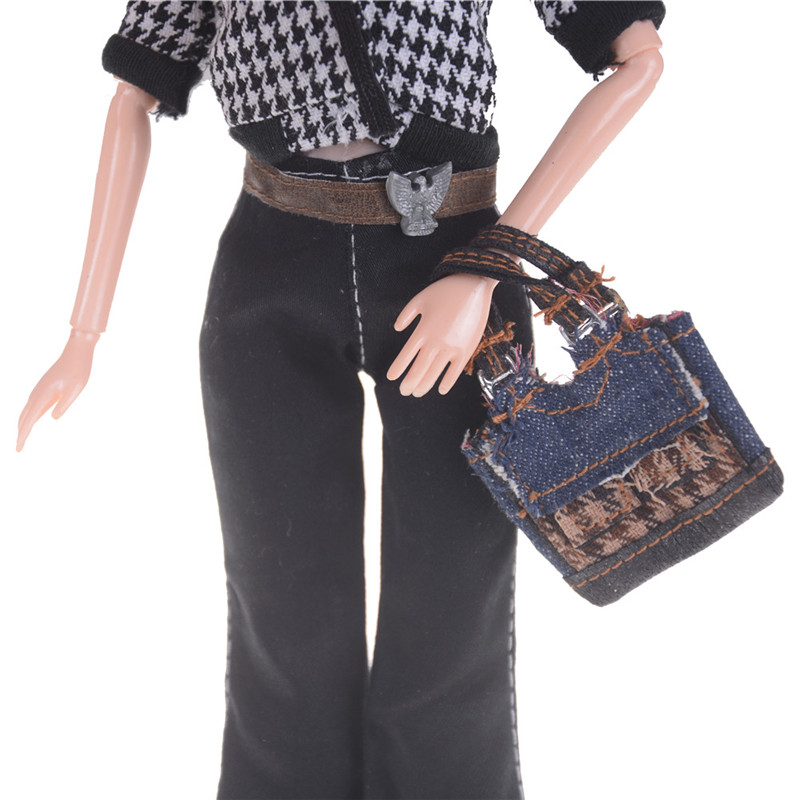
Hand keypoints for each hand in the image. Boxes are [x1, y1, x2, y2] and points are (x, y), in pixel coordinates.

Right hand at [17, 330, 99, 450]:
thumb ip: (64, 404)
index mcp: (43, 395)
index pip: (29, 421)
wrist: (76, 353)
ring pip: (26, 411)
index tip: (18, 449)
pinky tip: (30, 422)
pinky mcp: (43, 388)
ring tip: (22, 439)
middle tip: (18, 449)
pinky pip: (32, 405)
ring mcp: (39, 390)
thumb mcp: (75, 390)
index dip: (23, 436)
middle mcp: (37, 393)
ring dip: (22, 425)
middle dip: (20, 433)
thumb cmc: (78, 371)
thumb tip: (53, 418)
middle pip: (23, 418)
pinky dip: (28, 416)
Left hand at [387, 273, 497, 396]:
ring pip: (434, 374)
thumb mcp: (419, 299)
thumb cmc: (444, 291)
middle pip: (418, 370)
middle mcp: (435, 342)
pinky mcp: (466, 350)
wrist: (473, 286)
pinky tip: (441, 390)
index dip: (397, 369)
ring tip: (417, 393)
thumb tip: (397, 329)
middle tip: (403, 391)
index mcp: (422, 331)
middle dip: (409, 384)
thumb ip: (406, 315)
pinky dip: (447, 383)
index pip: (405, 357)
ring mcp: (452, 348)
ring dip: (424, 386)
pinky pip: (455, 372)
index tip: (391, 378)